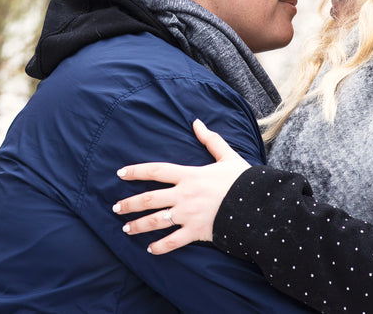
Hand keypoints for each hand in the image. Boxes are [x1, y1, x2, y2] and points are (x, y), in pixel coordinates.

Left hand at [113, 118, 250, 254]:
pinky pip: (173, 241)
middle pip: (150, 198)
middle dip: (130, 204)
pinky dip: (160, 247)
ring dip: (138, 225)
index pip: (156, 171)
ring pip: (156, 221)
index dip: (136, 171)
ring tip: (125, 229)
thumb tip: (196, 122)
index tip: (120, 173)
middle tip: (115, 208)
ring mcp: (188, 214)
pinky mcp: (196, 231)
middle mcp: (184, 195)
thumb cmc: (242, 180)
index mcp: (189, 175)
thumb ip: (210, 140)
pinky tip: (150, 249)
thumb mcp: (226, 156)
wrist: (257, 205)